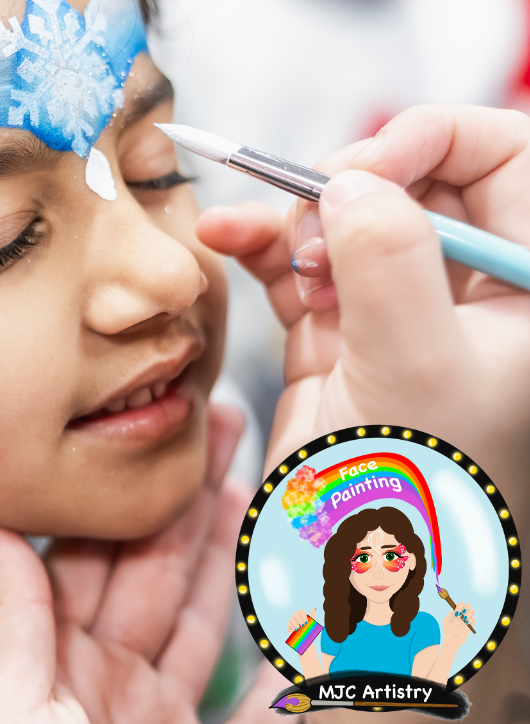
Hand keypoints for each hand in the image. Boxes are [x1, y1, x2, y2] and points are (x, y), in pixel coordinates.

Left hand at [0, 405, 283, 723]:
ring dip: (228, 554)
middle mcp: (102, 686)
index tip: (155, 436)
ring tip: (250, 486)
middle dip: (189, 499)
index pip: (94, 558)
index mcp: (46, 666)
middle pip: (156, 573)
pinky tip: (293, 611)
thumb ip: (5, 623)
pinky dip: (281, 665)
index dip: (128, 493)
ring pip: (200, 621)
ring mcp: (152, 721)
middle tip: (219, 431)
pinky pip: (259, 713)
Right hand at [195, 105, 529, 475]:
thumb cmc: (415, 504)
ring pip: (345, 212)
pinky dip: (255, 241)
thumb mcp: (418, 375)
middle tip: (313, 209)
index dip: (439, 138)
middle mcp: (467, 292)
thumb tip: (352, 185)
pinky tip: (224, 238)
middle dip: (354, 177)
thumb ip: (391, 265)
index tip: (369, 166)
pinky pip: (292, 257)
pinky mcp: (332, 327)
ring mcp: (394, 307)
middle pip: (416, 173)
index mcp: (527, 291)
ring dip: (292, 210)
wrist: (348, 585)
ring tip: (269, 241)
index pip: (510, 159)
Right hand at [286, 608, 315, 634]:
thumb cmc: (309, 631)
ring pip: (291, 618)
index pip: (301, 611)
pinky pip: (289, 623)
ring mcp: (292, 621)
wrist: (306, 640)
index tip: (306, 622)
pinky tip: (296, 630)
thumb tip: (314, 608)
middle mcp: (296, 617)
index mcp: (302, 616)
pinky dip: (292, 626)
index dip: (303, 615)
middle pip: (295, 613)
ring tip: (299, 628)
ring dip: (295, 623)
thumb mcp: (312, 624)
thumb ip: (312, 615)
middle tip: (303, 625)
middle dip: (299, 619)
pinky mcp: (289, 626)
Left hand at [442, 603, 474, 645]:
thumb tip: (455, 611)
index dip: (459, 607)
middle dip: (466, 608)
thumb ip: (450, 615)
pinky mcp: (470, 625)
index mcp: (455, 612)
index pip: (460, 604)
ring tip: (464, 619)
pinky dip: (471, 620)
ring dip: (469, 614)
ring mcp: (466, 619)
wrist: (453, 640)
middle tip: (462, 614)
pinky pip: (474, 619)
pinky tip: (466, 623)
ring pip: (472, 611)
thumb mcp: (446, 621)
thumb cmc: (448, 630)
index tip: (456, 614)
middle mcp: (461, 614)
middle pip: (468, 605)